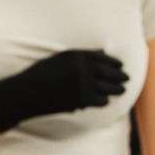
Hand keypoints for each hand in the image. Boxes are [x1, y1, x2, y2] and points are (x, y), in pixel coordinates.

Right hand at [0, 49, 127, 132]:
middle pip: (109, 72)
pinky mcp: (81, 99)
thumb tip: (102, 54)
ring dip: (117, 88)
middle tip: (127, 78)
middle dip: (120, 75)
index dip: (114, 62)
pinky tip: (106, 100)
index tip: (120, 65)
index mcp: (76, 55)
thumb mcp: (59, 60)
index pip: (103, 58)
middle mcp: (82, 68)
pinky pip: (99, 100)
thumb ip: (80, 57)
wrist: (27, 93)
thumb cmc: (40, 75)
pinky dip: (104, 100)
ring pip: (107, 87)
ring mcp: (82, 84)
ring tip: (122, 89)